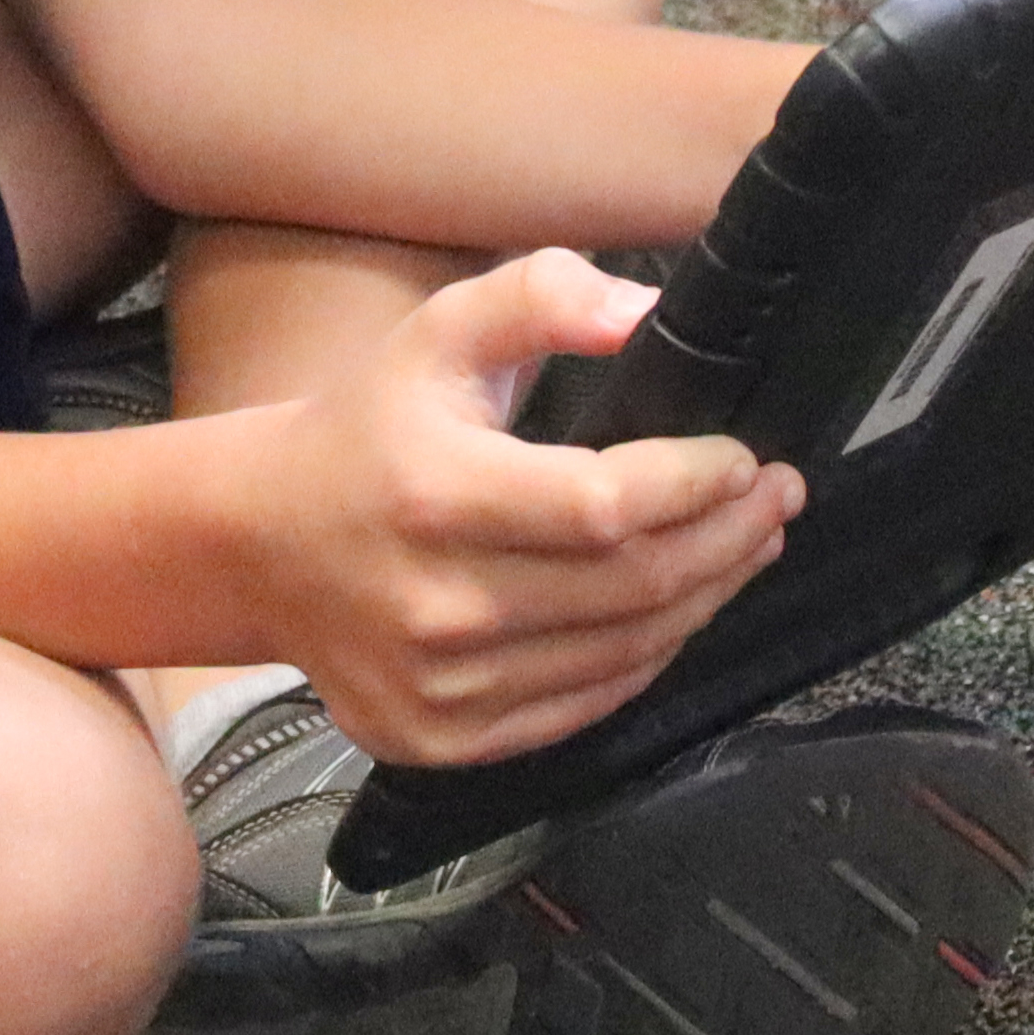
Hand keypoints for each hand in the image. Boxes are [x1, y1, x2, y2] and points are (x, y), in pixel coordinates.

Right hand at [247, 249, 802, 770]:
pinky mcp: (442, 737)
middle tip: (777, 500)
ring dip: (705, 600)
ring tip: (747, 549)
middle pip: (632, 587)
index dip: (696, 484)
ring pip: (621, 653)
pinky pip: (581, 708)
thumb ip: (540, 297)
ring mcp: (439, 684)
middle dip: (729, 541)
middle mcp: (437, 603)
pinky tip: (677, 612)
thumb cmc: (365, 428)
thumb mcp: (438, 331)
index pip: (607, 506)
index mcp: (436, 495)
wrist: (256, 543)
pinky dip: (645, 660)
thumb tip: (639, 314)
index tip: (746, 458)